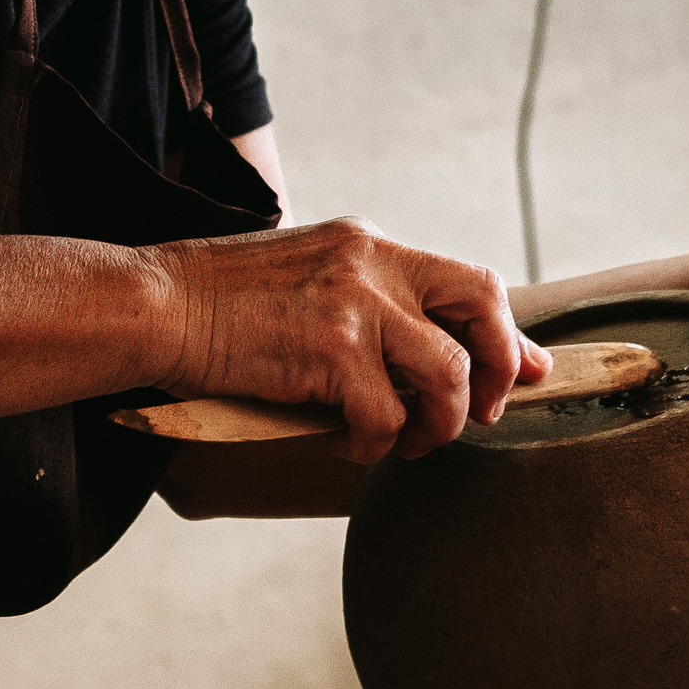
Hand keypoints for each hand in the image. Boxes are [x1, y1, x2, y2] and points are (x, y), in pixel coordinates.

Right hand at [153, 218, 549, 464]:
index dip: (508, 332)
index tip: (531, 368)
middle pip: (484, 305)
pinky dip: (372, 444)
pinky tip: (342, 442)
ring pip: (448, 374)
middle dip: (502, 368)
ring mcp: (356, 304)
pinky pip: (385, 417)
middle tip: (487, 412)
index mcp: (369, 244)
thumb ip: (362, 303)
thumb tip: (415, 354)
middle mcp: (373, 263)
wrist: (157, 306)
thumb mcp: (305, 277)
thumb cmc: (218, 304)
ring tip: (405, 441)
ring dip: (438, 423)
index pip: (468, 279)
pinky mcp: (332, 351)